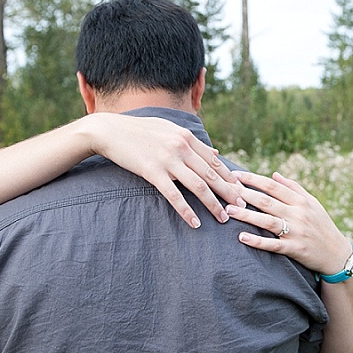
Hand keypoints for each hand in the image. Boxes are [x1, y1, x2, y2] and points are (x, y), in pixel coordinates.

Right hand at [84, 114, 244, 227]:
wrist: (110, 130)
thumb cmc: (140, 130)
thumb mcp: (169, 129)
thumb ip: (193, 142)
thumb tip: (215, 153)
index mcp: (186, 137)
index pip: (214, 161)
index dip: (229, 177)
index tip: (241, 190)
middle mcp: (181, 147)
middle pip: (211, 174)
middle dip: (229, 192)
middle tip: (243, 207)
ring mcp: (168, 160)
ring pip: (198, 186)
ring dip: (213, 204)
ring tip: (223, 217)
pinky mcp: (153, 172)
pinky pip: (174, 195)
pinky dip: (186, 211)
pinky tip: (195, 223)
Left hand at [225, 171, 352, 274]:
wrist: (336, 254)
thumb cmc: (322, 225)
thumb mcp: (312, 203)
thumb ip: (293, 188)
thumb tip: (273, 175)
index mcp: (300, 201)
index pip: (273, 186)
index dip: (253, 180)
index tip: (235, 175)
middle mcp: (298, 214)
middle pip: (267, 201)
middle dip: (244, 194)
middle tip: (225, 189)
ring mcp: (296, 232)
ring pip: (267, 221)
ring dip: (246, 215)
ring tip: (228, 210)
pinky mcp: (294, 249)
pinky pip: (273, 245)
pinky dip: (257, 241)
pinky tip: (241, 237)